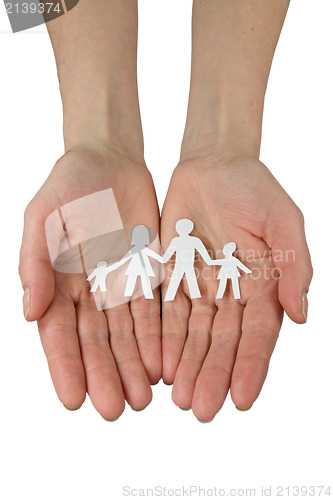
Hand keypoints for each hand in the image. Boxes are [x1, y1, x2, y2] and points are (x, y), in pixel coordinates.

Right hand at [19, 147, 160, 419]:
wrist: (109, 161)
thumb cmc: (68, 185)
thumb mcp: (43, 217)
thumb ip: (35, 262)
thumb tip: (29, 311)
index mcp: (57, 282)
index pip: (59, 333)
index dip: (65, 366)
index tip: (73, 399)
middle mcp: (87, 292)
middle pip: (95, 343)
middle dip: (104, 375)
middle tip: (115, 410)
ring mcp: (118, 285)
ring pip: (126, 335)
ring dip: (133, 366)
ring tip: (143, 398)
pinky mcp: (147, 275)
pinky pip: (153, 311)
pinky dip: (157, 339)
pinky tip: (164, 364)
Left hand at [161, 155, 311, 420]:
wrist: (212, 164)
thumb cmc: (253, 187)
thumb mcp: (283, 219)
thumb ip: (294, 266)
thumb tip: (301, 315)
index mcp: (263, 284)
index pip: (257, 334)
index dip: (250, 365)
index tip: (242, 398)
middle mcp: (233, 293)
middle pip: (222, 341)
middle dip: (213, 374)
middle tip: (203, 410)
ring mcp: (202, 286)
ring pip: (193, 334)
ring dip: (187, 365)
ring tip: (180, 397)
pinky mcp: (173, 276)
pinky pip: (166, 311)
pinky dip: (163, 338)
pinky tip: (157, 364)